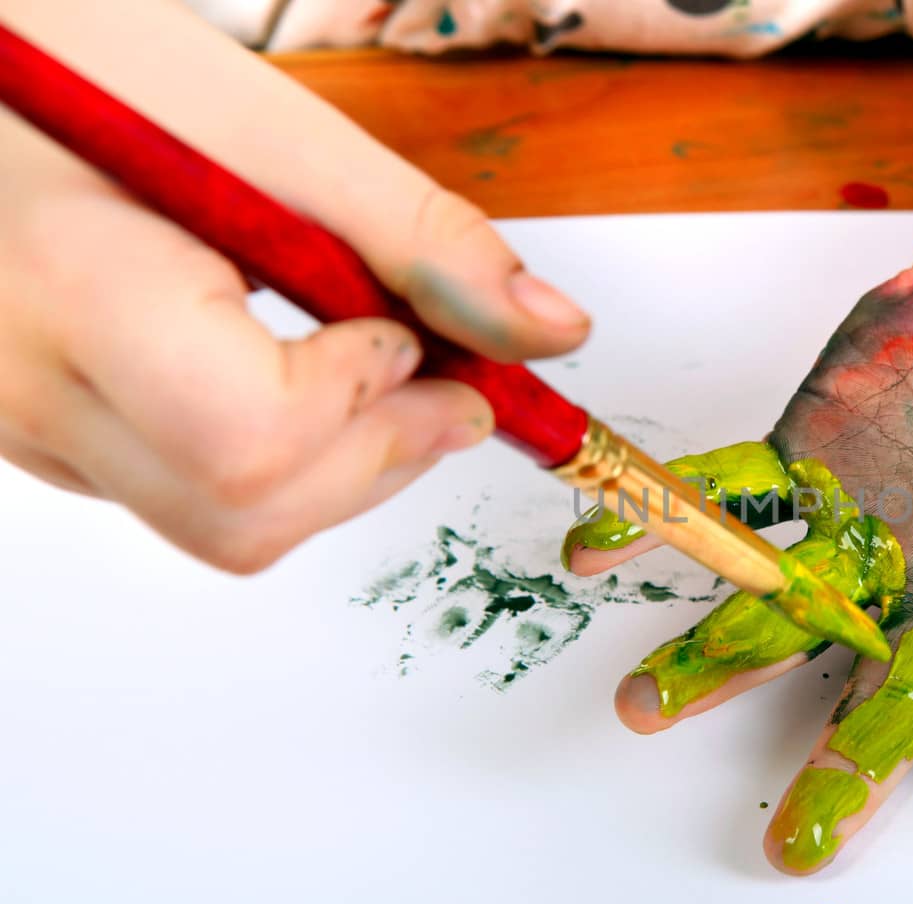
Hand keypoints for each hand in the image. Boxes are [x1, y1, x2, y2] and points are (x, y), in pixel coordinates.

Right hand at [0, 2, 586, 571]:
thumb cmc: (88, 58)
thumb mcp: (273, 127)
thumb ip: (423, 241)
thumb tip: (549, 333)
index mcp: (76, 287)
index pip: (251, 438)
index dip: (363, 401)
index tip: (404, 336)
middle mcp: (29, 386)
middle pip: (246, 513)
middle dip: (380, 456)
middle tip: (444, 379)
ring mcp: (25, 425)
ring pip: (222, 525)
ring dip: (341, 466)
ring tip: (373, 362)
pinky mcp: (44, 434)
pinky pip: (184, 494)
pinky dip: (279, 458)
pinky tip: (297, 371)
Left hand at [563, 245, 912, 873]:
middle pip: (894, 684)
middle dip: (844, 763)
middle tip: (794, 844)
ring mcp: (868, 520)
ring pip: (787, 602)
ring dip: (716, 653)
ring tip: (643, 705)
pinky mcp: (808, 457)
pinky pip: (727, 495)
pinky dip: (663, 518)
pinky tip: (593, 553)